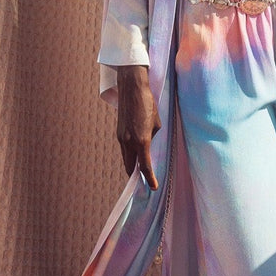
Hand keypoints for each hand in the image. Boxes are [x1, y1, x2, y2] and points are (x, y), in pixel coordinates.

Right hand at [114, 65, 161, 188]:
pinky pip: (124, 149)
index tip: (153, 187)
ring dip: (132, 165)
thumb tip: (148, 143)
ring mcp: (121, 137)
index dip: (149, 178)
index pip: (145, 166)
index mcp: (141, 141)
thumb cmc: (147, 103)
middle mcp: (129, 142)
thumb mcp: (156, 123)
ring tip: (139, 170)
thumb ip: (152, 136)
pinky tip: (135, 154)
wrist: (131, 88)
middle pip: (131, 166)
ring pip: (126, 158)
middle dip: (137, 175)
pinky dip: (129, 154)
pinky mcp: (119, 132)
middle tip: (144, 182)